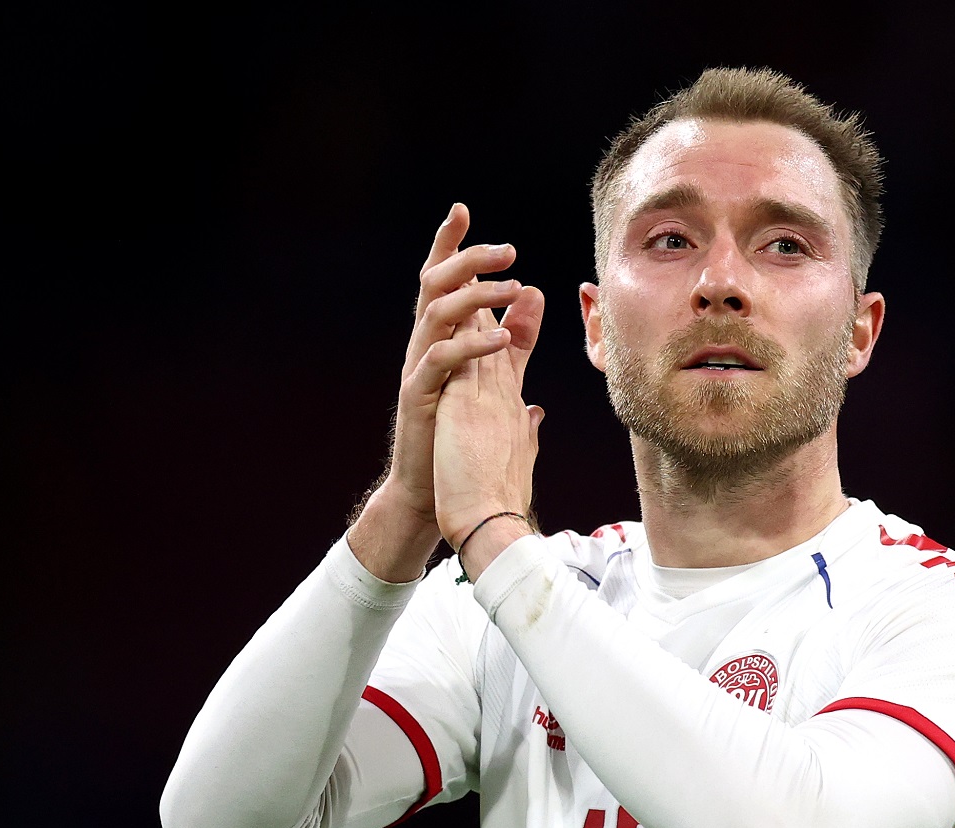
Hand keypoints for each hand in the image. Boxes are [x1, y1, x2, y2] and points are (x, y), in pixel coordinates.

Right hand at [386, 203, 544, 528]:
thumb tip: (535, 295)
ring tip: (512, 287)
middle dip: (466, 259)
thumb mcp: (495, 375)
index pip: (443, 280)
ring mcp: (419, 370)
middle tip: (507, 251)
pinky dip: (471, 346)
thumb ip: (514, 337)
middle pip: (435, 285)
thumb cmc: (462, 432)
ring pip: (435, 314)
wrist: (437, 490)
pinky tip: (500, 341)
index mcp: (442, 337)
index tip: (462, 210)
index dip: (450, 245)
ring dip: (475, 296)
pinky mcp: (419, 398)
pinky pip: (440, 361)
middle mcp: (425, 345)